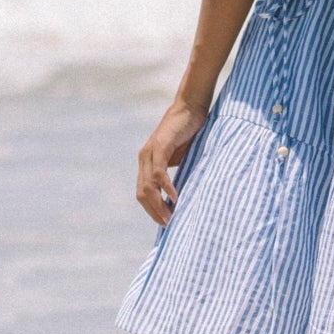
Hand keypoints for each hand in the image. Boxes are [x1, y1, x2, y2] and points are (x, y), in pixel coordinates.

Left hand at [136, 100, 208, 224]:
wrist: (190, 108)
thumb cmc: (189, 133)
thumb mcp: (180, 158)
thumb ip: (176, 173)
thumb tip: (180, 197)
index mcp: (147, 163)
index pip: (142, 192)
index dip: (151, 209)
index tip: (164, 222)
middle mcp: (144, 158)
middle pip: (142, 192)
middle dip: (154, 211)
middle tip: (168, 224)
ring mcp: (150, 151)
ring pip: (149, 185)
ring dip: (159, 203)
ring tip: (170, 216)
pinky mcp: (160, 145)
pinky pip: (159, 171)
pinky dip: (166, 186)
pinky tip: (175, 197)